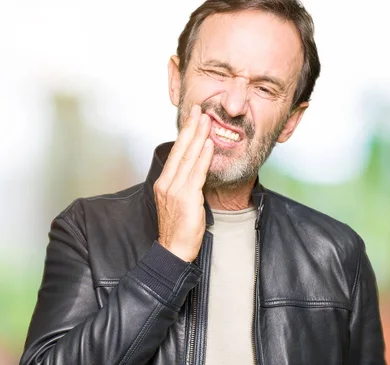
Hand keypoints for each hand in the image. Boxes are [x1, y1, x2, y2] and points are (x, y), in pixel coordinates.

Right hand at [153, 105, 213, 261]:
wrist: (174, 250)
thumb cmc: (179, 228)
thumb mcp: (180, 201)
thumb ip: (186, 184)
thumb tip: (198, 169)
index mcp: (164, 182)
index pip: (176, 152)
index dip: (185, 134)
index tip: (192, 118)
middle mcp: (167, 183)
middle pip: (181, 150)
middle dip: (191, 128)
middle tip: (199, 109)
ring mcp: (175, 189)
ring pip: (189, 157)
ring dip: (199, 136)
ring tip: (207, 120)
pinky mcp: (185, 197)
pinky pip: (196, 173)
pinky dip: (203, 157)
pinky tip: (209, 144)